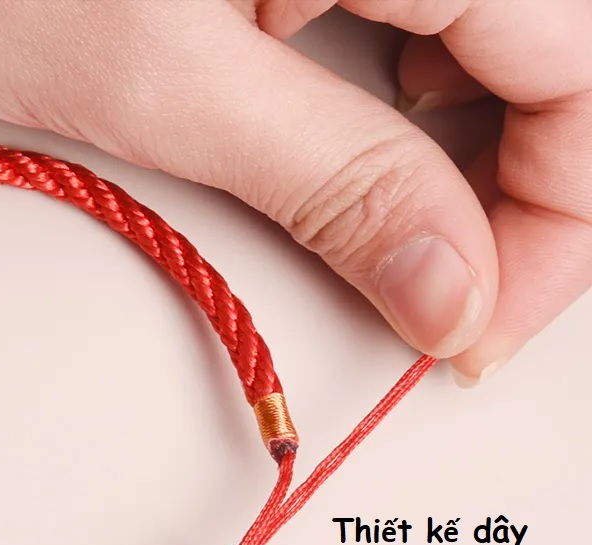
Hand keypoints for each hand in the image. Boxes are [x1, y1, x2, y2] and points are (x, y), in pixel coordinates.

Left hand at [0, 0, 590, 382]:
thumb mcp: (171, 90)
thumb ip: (338, 183)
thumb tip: (452, 294)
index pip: (582, 81)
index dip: (554, 230)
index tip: (476, 334)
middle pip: (555, 59)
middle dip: (516, 198)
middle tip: (441, 302)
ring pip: (497, 39)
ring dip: (468, 149)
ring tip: (402, 221)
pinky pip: (417, 14)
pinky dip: (408, 93)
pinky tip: (366, 121)